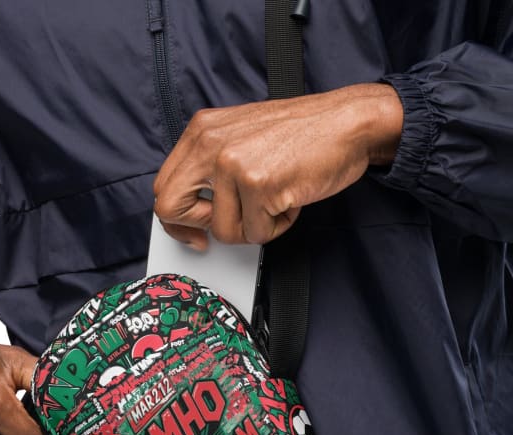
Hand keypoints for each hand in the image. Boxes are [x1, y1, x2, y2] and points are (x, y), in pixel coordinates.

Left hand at [153, 82, 402, 248]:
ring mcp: (233, 164)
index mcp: (201, 130)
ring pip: (223, 231)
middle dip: (198, 229)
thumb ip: (211, 166)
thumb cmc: (301, 134)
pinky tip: (289, 200)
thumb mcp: (240, 136)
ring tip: (275, 200)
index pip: (164, 187)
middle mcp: (210, 144)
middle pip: (170, 209)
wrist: (348, 122)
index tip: (194, 232)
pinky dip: (278, 226)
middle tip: (228, 228)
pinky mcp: (259, 185)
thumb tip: (192, 210)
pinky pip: (257, 233)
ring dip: (254, 227)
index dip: (176, 220)